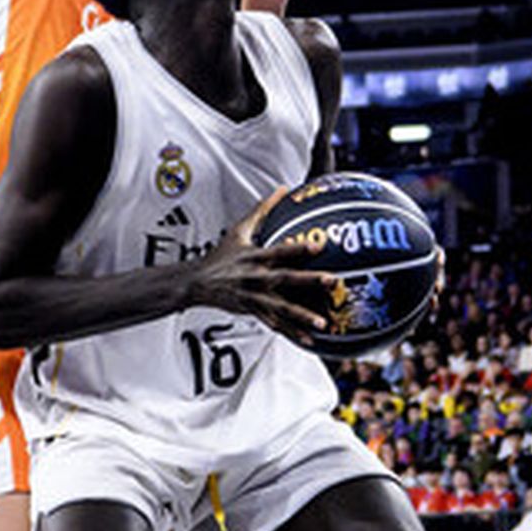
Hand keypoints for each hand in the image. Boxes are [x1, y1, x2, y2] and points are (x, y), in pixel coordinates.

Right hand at [192, 208, 333, 345]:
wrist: (198, 283)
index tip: (320, 246)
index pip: (281, 251)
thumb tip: (282, 191)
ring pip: (283, 308)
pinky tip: (309, 340)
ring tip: (323, 323)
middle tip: (333, 281)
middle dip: (310, 280)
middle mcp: (258, 278)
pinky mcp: (254, 312)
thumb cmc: (221, 256)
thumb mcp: (239, 230)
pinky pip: (276, 324)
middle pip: (287, 279)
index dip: (299, 248)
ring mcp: (256, 298)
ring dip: (303, 316)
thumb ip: (263, 210)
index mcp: (256, 257)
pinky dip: (292, 333)